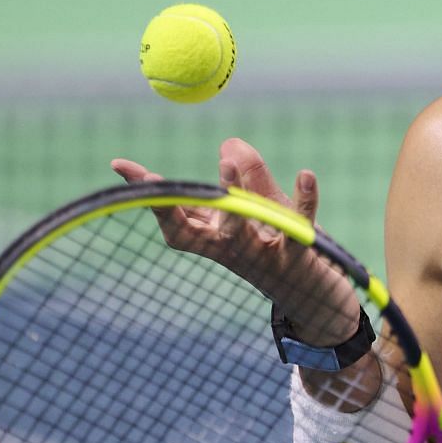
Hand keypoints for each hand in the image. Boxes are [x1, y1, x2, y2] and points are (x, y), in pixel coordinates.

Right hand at [110, 138, 356, 344]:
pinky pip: (298, 230)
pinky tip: (306, 174)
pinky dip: (304, 201)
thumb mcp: (265, 208)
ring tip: (226, 163)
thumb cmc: (283, 248)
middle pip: (194, 233)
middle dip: (176, 204)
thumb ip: (250, 176)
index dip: (149, 194)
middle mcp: (231, 251)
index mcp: (216, 237)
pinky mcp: (298, 261)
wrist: (320, 299)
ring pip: (239, 232)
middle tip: (156, 175)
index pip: (175, 217)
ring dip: (232, 198)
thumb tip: (228, 143)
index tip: (121, 165)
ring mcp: (262, 258)